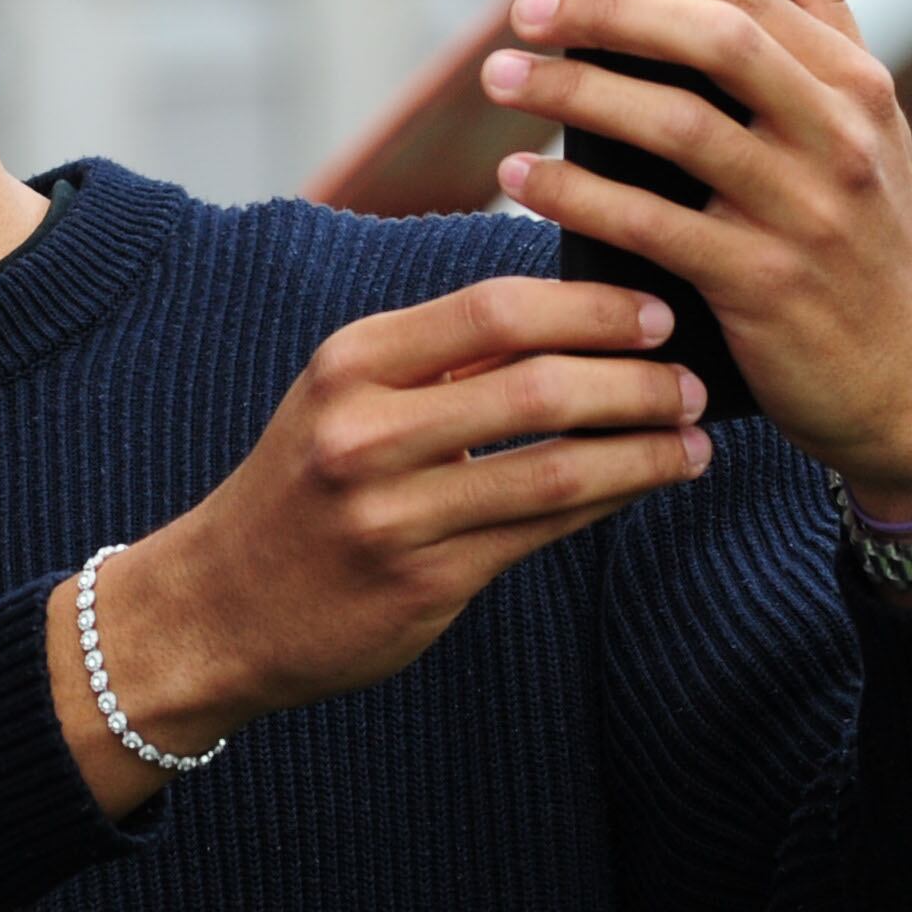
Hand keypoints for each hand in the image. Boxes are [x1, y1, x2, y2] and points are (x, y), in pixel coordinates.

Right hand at [52, 277, 706, 816]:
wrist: (219, 606)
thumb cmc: (302, 487)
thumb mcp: (341, 398)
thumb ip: (438, 360)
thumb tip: (570, 315)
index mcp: (350, 363)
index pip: (491, 310)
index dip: (589, 305)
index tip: (654, 309)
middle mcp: (365, 431)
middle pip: (536, 383)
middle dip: (636, 377)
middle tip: (692, 377)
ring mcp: (395, 513)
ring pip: (556, 466)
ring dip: (644, 448)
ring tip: (692, 437)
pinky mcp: (426, 581)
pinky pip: (543, 531)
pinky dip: (611, 501)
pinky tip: (647, 484)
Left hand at [479, 0, 911, 520]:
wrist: (908, 388)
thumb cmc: (864, 236)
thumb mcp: (867, 118)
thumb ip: (823, 5)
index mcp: (851, 84)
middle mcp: (837, 138)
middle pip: (714, 43)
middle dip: (611, 13)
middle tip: (527, 8)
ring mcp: (804, 213)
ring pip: (676, 128)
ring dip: (576, 96)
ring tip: (503, 76)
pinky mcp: (762, 287)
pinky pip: (652, 226)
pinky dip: (578, 196)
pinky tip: (520, 177)